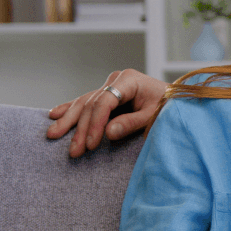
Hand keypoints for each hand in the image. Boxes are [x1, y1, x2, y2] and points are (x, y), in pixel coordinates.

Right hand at [46, 69, 167, 157]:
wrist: (177, 100)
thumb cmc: (169, 107)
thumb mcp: (154, 116)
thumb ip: (132, 123)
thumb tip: (108, 133)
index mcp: (129, 79)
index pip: (105, 101)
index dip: (96, 124)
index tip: (92, 145)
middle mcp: (116, 80)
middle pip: (92, 104)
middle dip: (81, 129)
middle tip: (74, 151)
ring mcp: (111, 85)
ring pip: (84, 103)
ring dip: (69, 120)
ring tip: (53, 134)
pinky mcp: (108, 94)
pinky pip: (86, 102)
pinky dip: (71, 109)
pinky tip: (54, 115)